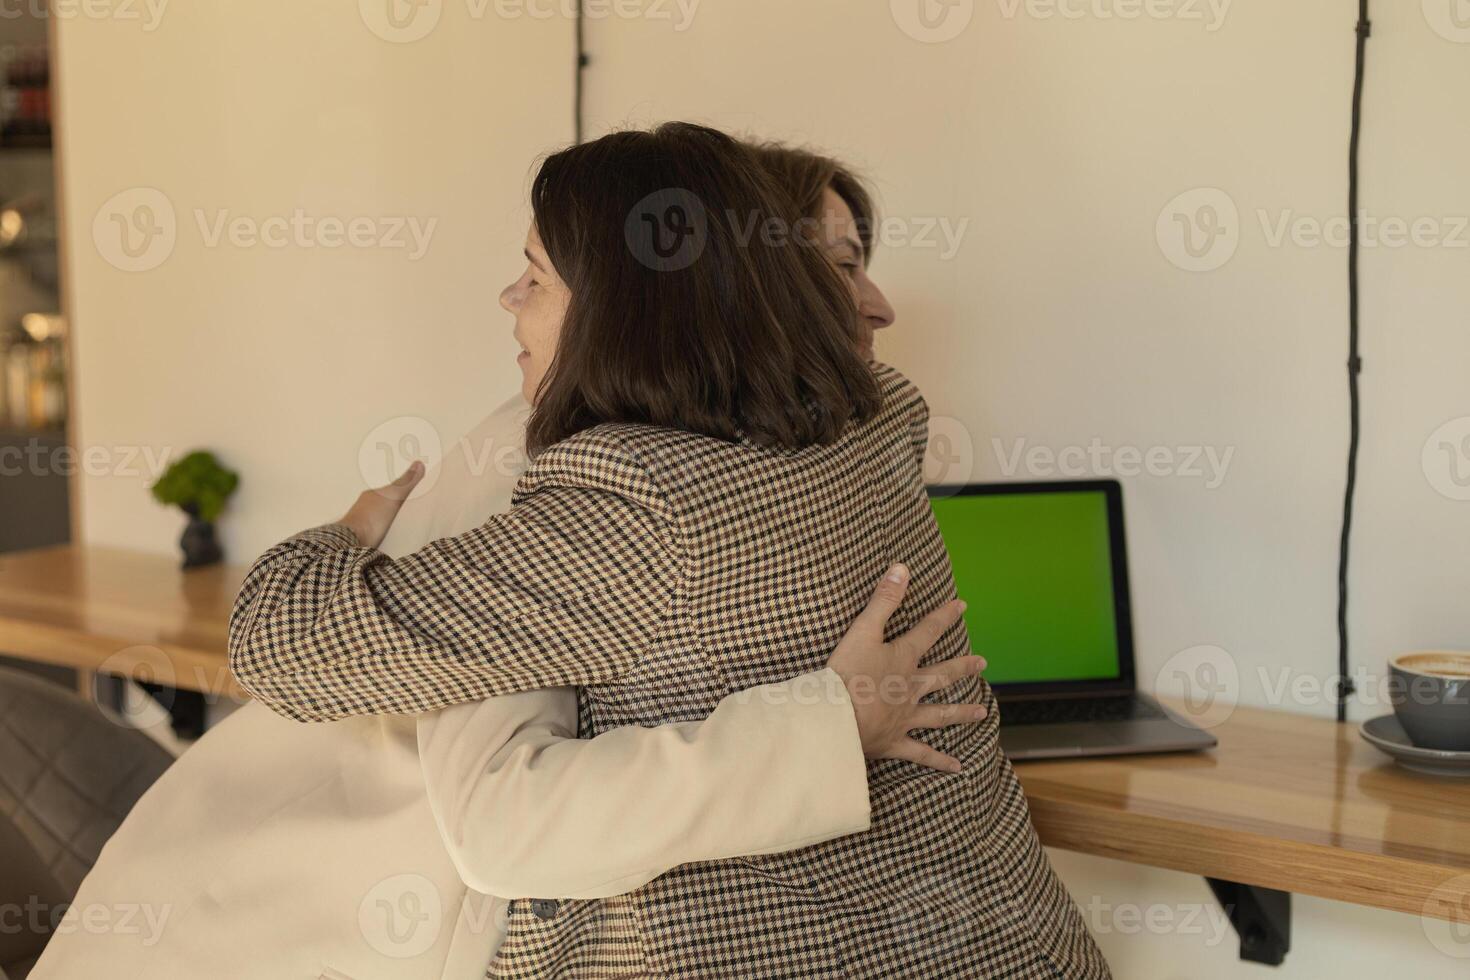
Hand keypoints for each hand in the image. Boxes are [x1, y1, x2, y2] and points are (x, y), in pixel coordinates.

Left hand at [338, 460, 424, 548]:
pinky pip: (381, 530)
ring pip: (382, 516)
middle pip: (385, 502)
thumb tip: (419, 463)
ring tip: (407, 521)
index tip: (413, 490)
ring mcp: (364, 523)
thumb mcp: (393, 496)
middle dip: (397, 503)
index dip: (402, 488)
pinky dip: (388, 529)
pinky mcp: (366, 537)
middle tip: (413, 505)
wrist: (353, 542)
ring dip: (392, 518)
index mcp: (371, 494)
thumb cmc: (372, 517)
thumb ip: (406, 482)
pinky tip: (395, 533)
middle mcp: (366, 507)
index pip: (390, 488)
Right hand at [826, 564, 986, 772]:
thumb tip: (902, 568)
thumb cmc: (845, 674)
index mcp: (902, 659)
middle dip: (962, 667)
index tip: (962, 606)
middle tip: (982, 663)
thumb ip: (883, 600)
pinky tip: (957, 767)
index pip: (927, 632)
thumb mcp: (861, 631)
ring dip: (961, 712)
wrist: (836, 719)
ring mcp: (905, 717)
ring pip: (940, 715)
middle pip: (942, 676)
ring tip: (982, 712)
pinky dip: (940, 761)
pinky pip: (922, 753)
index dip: (944, 617)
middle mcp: (911, 688)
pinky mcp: (895, 742)